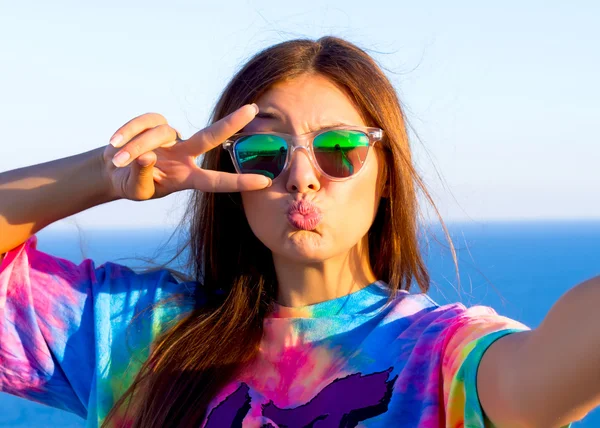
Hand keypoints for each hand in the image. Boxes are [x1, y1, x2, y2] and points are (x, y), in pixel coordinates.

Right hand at [102, 104, 269, 200]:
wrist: (113, 170)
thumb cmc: (131, 184)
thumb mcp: (136, 189)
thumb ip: (141, 177)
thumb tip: (146, 156)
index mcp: (186, 178)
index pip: (215, 181)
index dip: (239, 182)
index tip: (264, 182)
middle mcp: (185, 155)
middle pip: (210, 136)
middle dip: (230, 123)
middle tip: (252, 109)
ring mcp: (171, 137)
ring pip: (159, 133)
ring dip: (135, 146)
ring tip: (118, 161)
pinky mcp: (154, 122)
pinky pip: (144, 122)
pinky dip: (127, 132)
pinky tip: (115, 144)